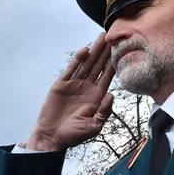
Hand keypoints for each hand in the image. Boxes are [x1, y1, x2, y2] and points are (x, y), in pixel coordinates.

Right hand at [23, 33, 115, 151]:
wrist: (51, 137)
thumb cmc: (73, 135)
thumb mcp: (94, 126)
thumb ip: (104, 111)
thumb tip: (112, 94)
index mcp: (96, 97)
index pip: (108, 76)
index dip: (114, 63)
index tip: (122, 51)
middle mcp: (86, 88)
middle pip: (98, 66)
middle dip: (105, 52)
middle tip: (113, 37)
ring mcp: (73, 85)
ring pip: (86, 64)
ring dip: (94, 51)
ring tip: (101, 38)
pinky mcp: (60, 85)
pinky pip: (70, 69)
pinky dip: (77, 60)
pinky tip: (85, 50)